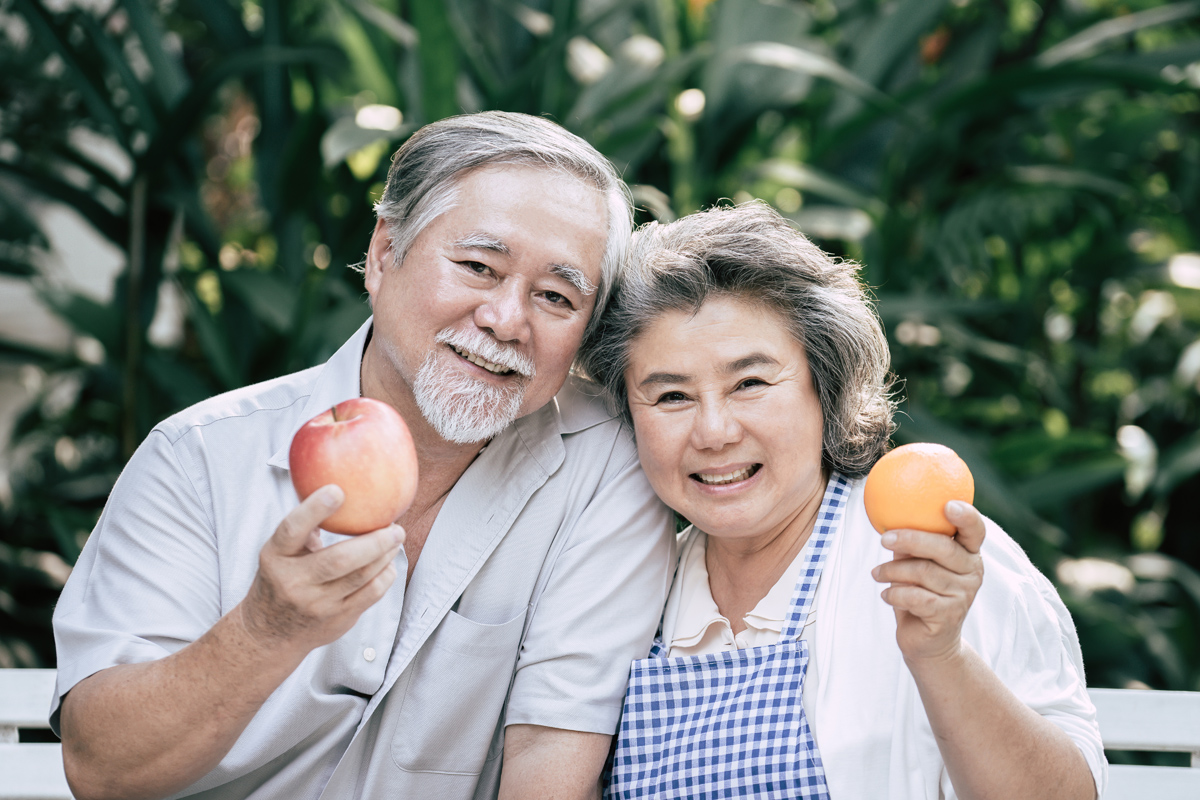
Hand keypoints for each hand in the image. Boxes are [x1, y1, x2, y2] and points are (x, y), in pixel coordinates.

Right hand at [237, 485, 404, 654]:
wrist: (269, 633)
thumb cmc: (281, 579)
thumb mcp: (280, 553)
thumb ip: (304, 527)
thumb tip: (340, 488)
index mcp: (275, 558)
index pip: (292, 530)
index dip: (314, 509)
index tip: (338, 490)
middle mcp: (294, 583)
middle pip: (338, 560)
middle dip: (373, 542)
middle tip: (394, 526)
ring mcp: (316, 605)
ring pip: (361, 577)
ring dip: (385, 555)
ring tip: (395, 538)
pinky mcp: (337, 620)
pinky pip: (370, 595)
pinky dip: (385, 576)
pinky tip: (389, 563)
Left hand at [871, 500, 984, 664]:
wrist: (929, 641)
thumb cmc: (921, 592)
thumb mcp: (916, 563)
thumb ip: (912, 541)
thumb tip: (888, 514)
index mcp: (968, 553)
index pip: (975, 530)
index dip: (966, 516)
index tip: (948, 505)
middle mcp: (973, 572)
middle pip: (943, 548)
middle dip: (909, 539)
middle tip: (884, 539)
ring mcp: (964, 595)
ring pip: (923, 572)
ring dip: (892, 571)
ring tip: (877, 574)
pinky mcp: (949, 615)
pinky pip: (916, 597)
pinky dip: (895, 594)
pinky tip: (886, 595)